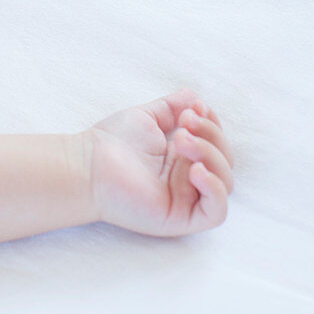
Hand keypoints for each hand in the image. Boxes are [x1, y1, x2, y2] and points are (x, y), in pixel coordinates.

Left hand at [84, 89, 233, 236]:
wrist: (88, 164)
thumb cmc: (112, 142)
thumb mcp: (148, 118)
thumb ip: (172, 107)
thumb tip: (193, 95)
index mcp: (181, 159)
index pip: (217, 144)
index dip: (213, 124)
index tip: (194, 108)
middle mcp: (187, 180)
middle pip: (224, 161)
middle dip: (211, 136)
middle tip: (185, 123)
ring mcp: (185, 199)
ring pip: (225, 183)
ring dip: (211, 156)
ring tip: (182, 141)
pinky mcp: (181, 218)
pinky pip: (216, 212)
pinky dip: (215, 189)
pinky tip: (195, 169)